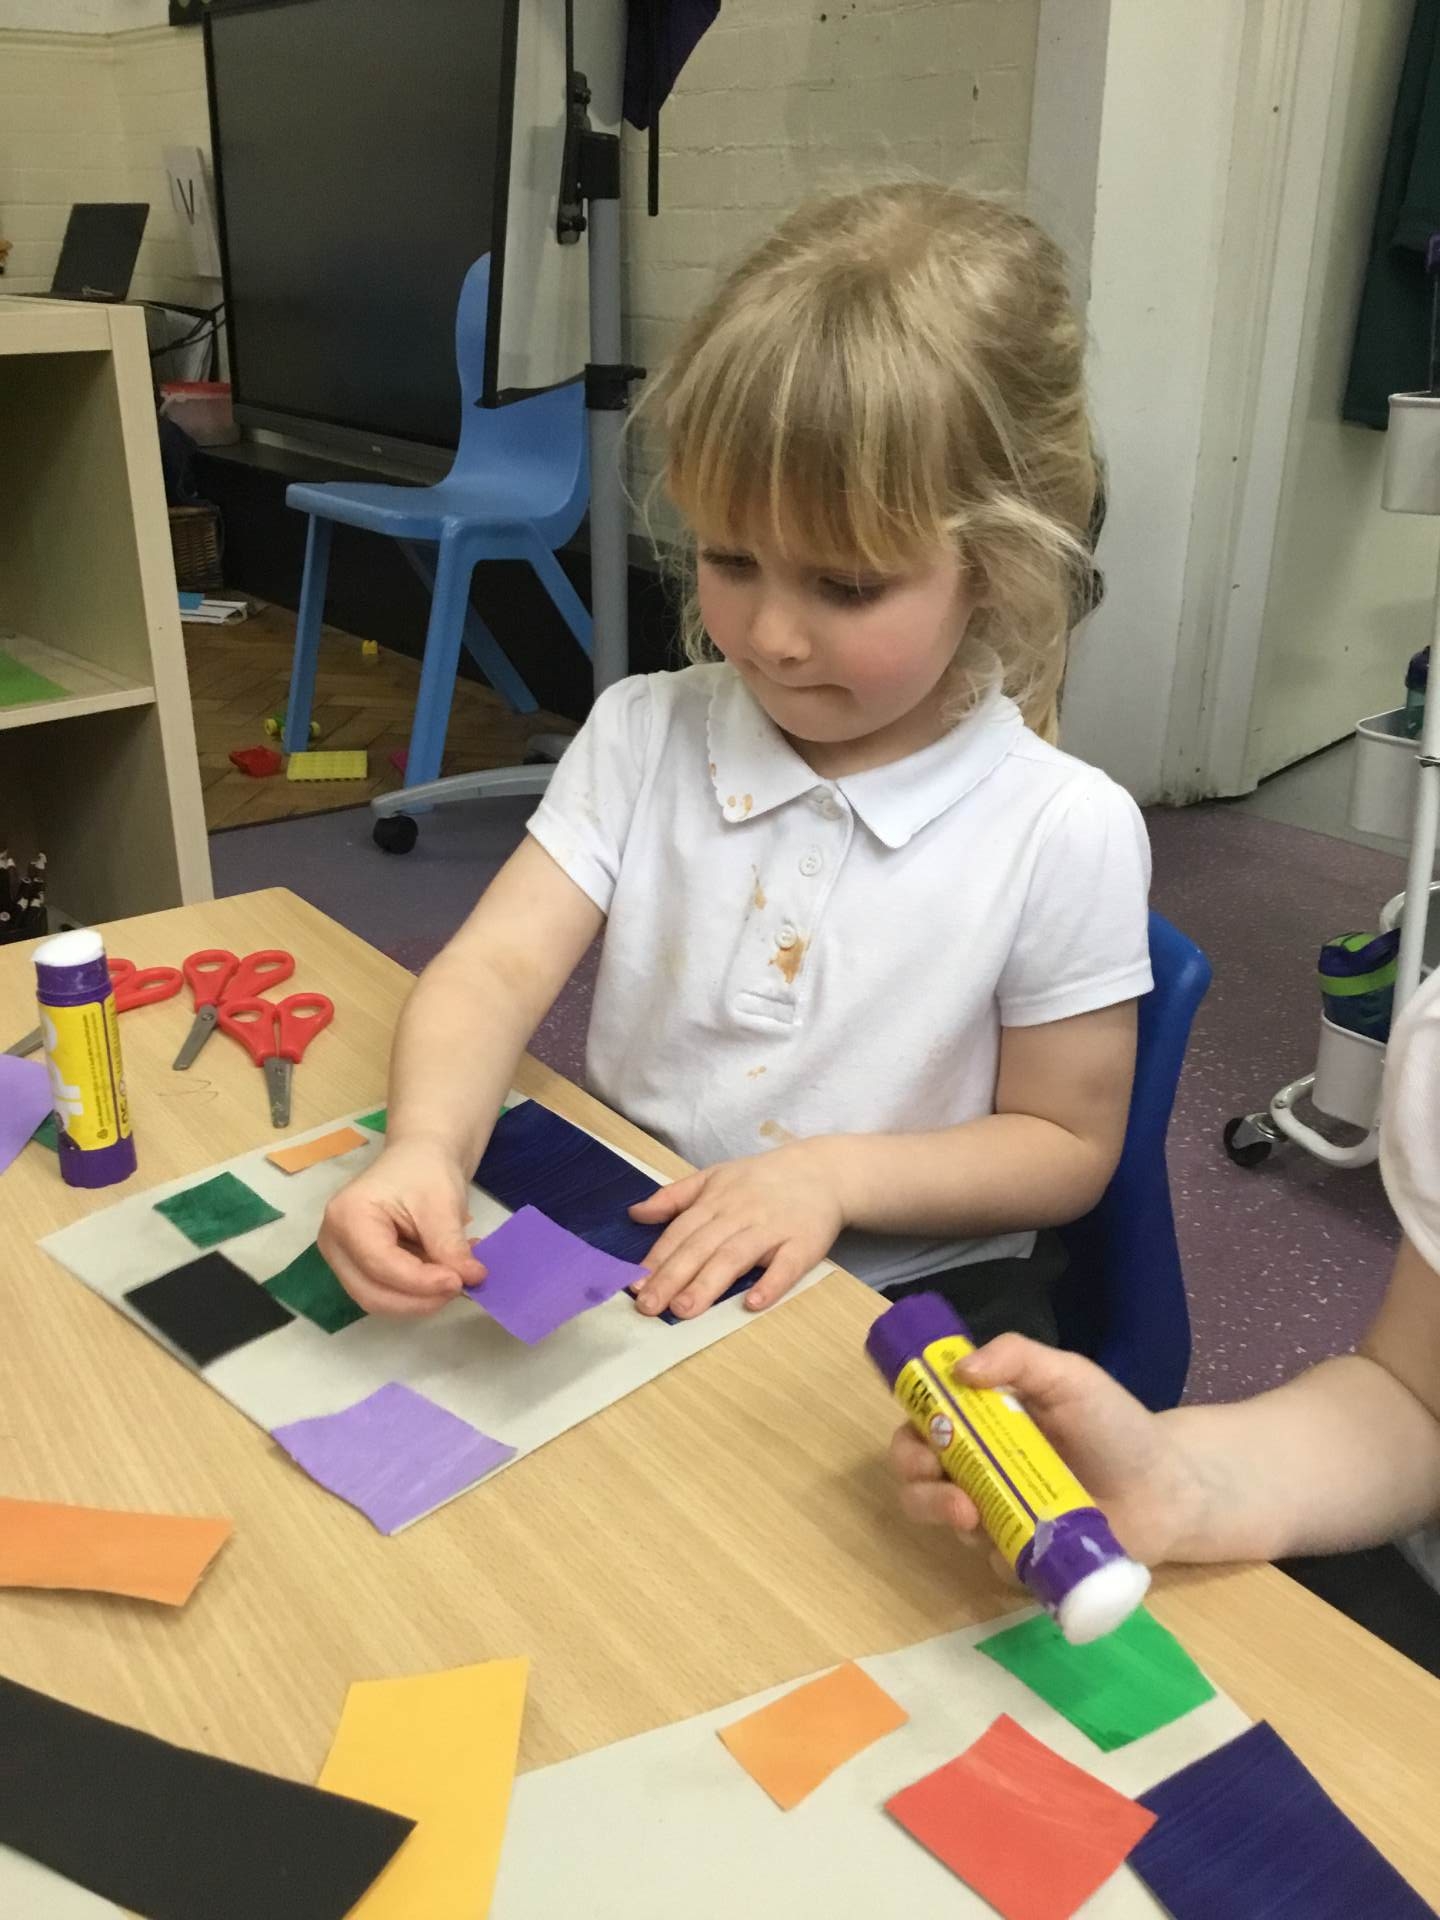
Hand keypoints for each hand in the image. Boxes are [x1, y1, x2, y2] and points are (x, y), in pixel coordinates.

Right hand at [319, 1137, 485, 1317]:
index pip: (381, 1265)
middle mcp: (333, 1243)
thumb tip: (472, 1279)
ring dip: (420, 1298)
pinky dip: (417, 1292)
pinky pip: (385, 1293)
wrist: (419, 1158)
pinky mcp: (356, 1268)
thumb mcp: (443, 1204)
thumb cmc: (426, 1171)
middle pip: (373, 1293)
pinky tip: (442, 1272)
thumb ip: (451, 1245)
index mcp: (347, 1217)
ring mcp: (341, 1259)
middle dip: (420, 1298)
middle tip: (461, 1284)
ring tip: (455, 1273)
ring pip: (379, 1300)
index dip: (422, 1282)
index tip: (462, 1280)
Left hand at [627, 1139, 843, 1318]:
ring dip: (709, 1283)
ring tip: (684, 1309)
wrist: (824, 1171)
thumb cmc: (762, 1179)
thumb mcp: (715, 1177)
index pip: (680, 1232)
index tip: (634, 1284)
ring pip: (735, 1256)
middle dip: (672, 1277)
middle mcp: (739, 1214)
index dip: (657, 1258)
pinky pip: (786, 1266)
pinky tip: (752, 1304)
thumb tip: (635, 1213)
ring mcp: (772, 1229)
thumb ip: (675, 1196)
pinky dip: (770, 1284)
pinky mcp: (803, 1243)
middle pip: (701, 1247)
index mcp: (716, 1200)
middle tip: (648, 1306)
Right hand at [889, 1334, 1202, 1569]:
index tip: (919, 1424)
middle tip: (935, 1472)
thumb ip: (1017, 1358)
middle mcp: (978, 1463)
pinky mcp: (1016, 1555)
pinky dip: (991, 1550)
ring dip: (936, 1509)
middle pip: (916, 1467)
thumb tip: (959, 1370)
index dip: (909, 1418)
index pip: (924, 1415)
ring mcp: (994, 1511)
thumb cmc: (1116, 1426)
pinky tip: (1019, 1542)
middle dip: (912, 1471)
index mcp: (983, 1418)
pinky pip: (985, 1557)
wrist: (1166, 1490)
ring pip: (937, 1514)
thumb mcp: (1070, 1377)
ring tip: (967, 1513)